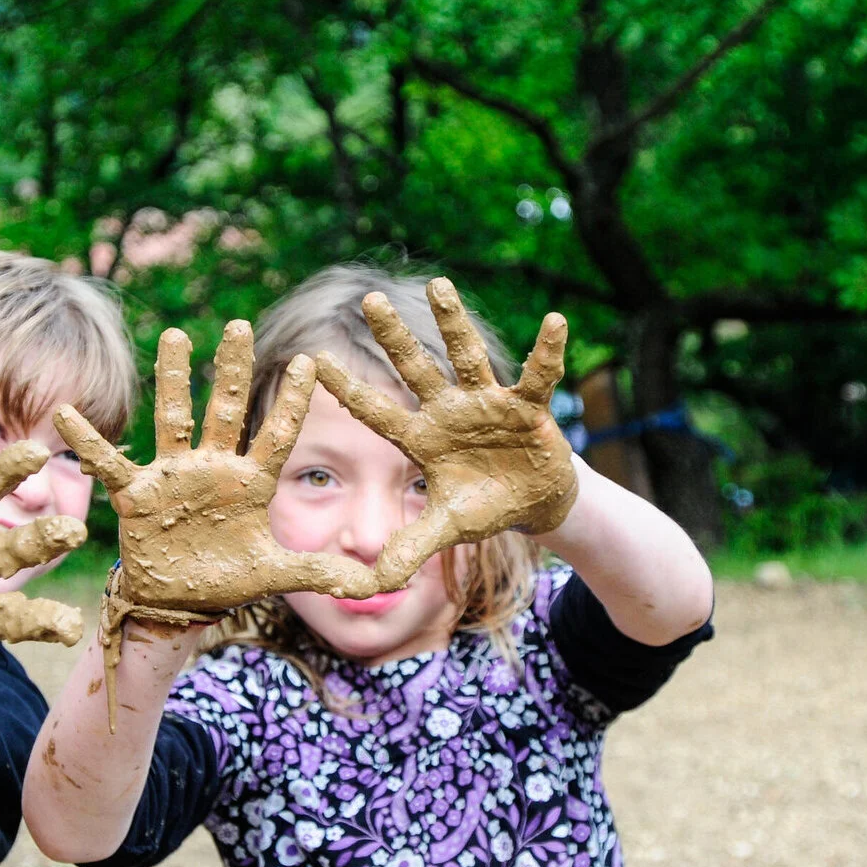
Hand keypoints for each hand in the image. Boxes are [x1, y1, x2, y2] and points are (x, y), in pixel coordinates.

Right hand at [55, 324, 378, 614]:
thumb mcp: (279, 575)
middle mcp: (214, 467)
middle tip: (240, 325)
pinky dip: (90, 442)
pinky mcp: (138, 494)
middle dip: (234, 369)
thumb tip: (387, 582)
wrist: (179, 599)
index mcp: (251, 481)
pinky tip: (67, 415)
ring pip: (176, 419)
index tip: (308, 361)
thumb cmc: (227, 576)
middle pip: (228, 410)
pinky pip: (111, 464)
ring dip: (175, 379)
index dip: (292, 401)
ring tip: (176, 336)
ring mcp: (175, 475)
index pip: (277, 434)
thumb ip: (325, 572)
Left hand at [315, 277, 577, 586]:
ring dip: (452, 322)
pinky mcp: (526, 407)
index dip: (347, 389)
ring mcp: (486, 404)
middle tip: (368, 300)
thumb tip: (376, 582)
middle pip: (414, 370)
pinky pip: (538, 376)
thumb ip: (412, 547)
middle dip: (393, 338)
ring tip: (437, 284)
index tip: (311, 361)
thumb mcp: (446, 529)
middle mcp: (448, 412)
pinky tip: (555, 321)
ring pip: (466, 357)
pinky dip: (547, 351)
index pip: (376, 412)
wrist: (532, 501)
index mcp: (421, 439)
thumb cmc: (483, 507)